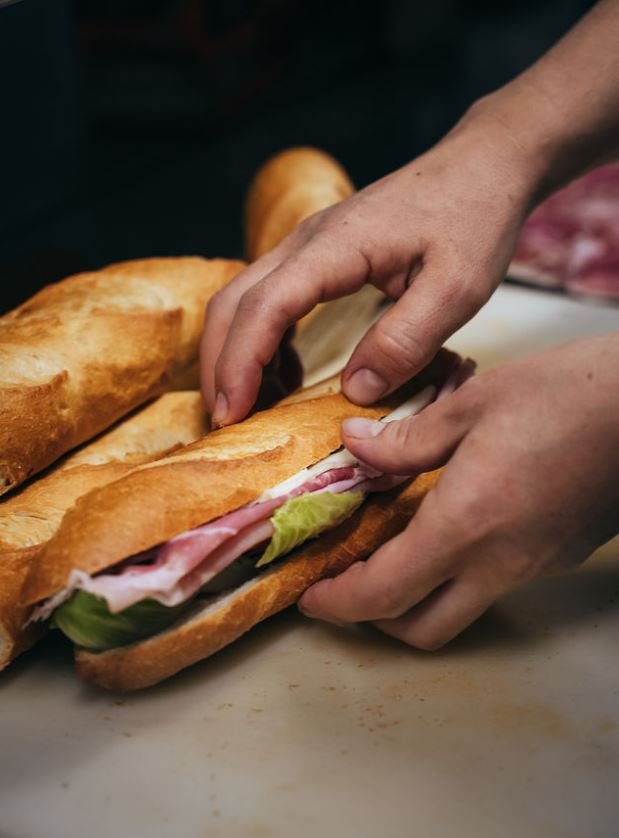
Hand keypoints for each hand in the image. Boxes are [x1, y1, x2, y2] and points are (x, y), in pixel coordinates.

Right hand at [201, 108, 537, 425]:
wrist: (482, 166)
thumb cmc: (474, 218)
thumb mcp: (456, 289)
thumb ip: (404, 341)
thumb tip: (354, 391)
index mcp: (334, 248)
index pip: (264, 308)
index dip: (240, 365)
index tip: (230, 414)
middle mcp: (307, 243)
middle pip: (233, 303)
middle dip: (220, 365)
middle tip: (227, 422)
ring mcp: (308, 246)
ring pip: (244, 300)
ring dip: (237, 353)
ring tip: (254, 407)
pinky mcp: (319, 255)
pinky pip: (271, 299)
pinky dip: (264, 341)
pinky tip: (287, 374)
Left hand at [298, 335, 618, 648]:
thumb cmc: (566, 395)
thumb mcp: (472, 404)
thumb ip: (405, 438)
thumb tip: (353, 443)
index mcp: (466, 524)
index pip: (384, 594)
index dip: (337, 604)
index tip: (309, 596)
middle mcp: (499, 562)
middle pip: (421, 630)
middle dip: (371, 619)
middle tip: (344, 584)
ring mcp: (533, 567)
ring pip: (458, 613)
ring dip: (414, 600)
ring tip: (389, 555)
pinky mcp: (557, 558)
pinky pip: (493, 585)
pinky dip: (455, 576)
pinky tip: (448, 530)